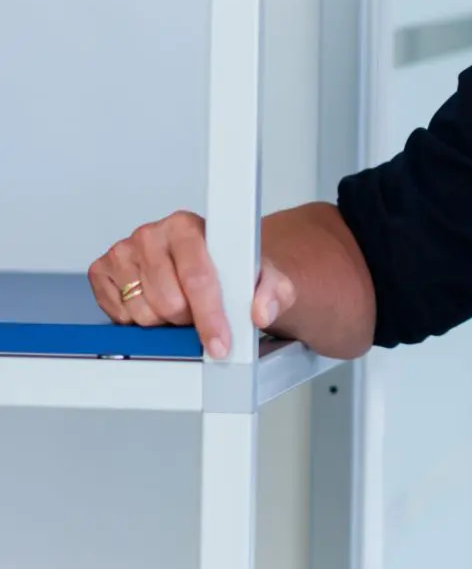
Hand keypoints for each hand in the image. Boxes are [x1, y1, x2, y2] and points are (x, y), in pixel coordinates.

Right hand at [88, 211, 295, 358]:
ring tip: (178, 304)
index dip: (210, 316)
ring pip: (142, 313)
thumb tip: (261, 311)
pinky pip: (117, 314)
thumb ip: (272, 293)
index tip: (220, 343)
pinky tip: (153, 303)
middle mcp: (151, 234)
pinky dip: (137, 319)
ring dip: (164, 320)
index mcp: (187, 226)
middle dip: (187, 318)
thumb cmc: (234, 269)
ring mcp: (122, 251)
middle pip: (167, 302)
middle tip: (199, 311)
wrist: (214, 265)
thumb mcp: (265, 278)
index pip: (197, 279)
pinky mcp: (101, 271)